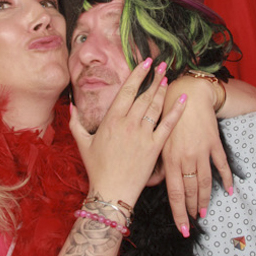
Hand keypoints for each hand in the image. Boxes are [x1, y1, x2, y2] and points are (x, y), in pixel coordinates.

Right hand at [69, 59, 188, 205]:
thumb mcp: (82, 143)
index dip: (138, 74)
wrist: (111, 192)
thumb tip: (72, 105)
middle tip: (161, 64)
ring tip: (167, 77)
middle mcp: (129, 124)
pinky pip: (168, 124)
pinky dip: (177, 110)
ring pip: (156, 106)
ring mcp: (143, 135)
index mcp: (111, 120)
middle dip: (154, 77)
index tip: (145, 63)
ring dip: (163, 89)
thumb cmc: (97, 169)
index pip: (127, 90)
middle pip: (144, 95)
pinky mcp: (155, 147)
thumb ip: (75, 122)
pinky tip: (183, 97)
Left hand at [157, 75, 234, 232]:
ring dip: (205, 199)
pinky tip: (230, 190)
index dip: (179, 213)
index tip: (183, 228)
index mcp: (169, 159)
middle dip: (191, 210)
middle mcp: (185, 158)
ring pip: (205, 182)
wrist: (188, 94)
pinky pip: (221, 165)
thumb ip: (157, 164)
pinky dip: (227, 178)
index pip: (174, 193)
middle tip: (193, 224)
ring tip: (205, 213)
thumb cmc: (168, 116)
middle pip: (190, 191)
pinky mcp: (214, 143)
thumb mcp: (158, 140)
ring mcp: (201, 151)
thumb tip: (153, 184)